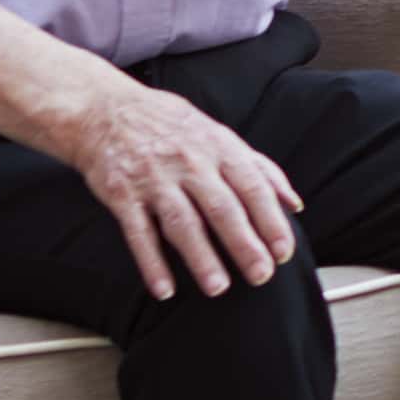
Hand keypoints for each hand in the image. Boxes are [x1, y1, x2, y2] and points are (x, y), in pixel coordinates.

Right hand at [51, 70, 302, 301]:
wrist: (105, 110)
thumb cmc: (171, 127)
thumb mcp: (219, 135)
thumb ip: (259, 168)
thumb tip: (294, 203)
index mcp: (219, 149)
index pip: (253, 187)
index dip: (271, 220)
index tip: (283, 251)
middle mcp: (190, 163)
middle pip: (222, 208)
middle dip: (244, 244)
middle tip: (261, 275)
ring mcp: (155, 179)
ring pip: (182, 222)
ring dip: (201, 257)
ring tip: (218, 287)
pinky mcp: (122, 193)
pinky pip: (139, 232)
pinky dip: (151, 262)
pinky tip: (164, 289)